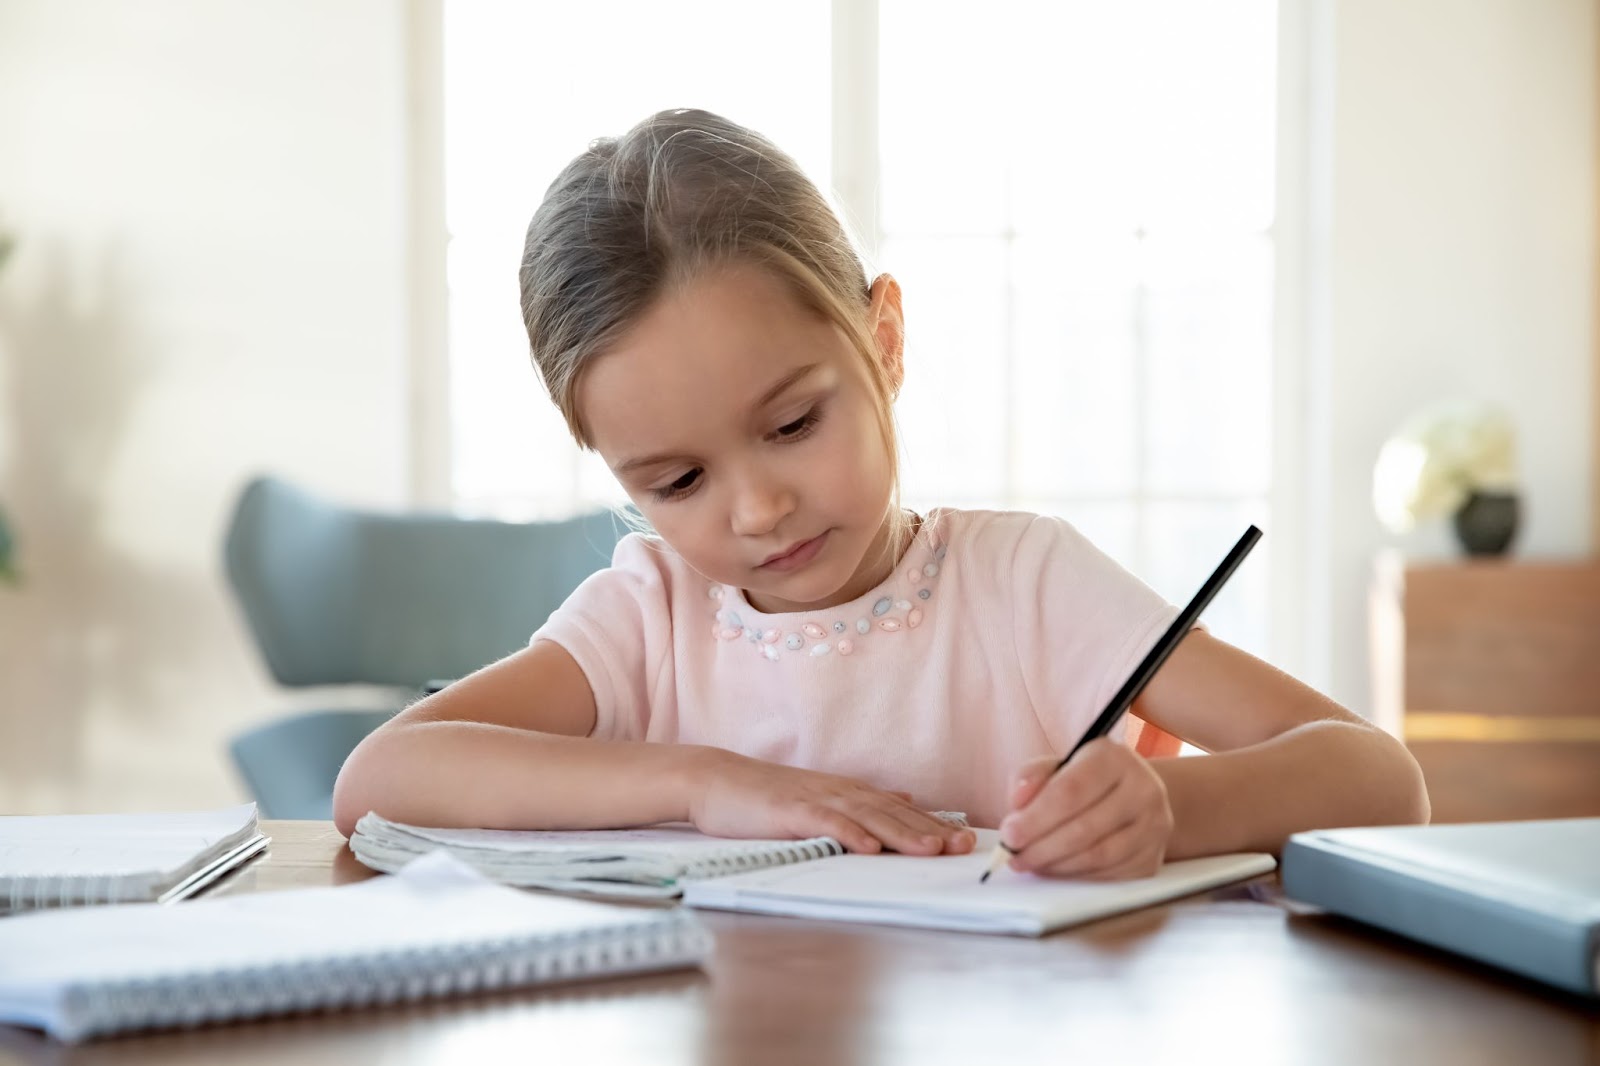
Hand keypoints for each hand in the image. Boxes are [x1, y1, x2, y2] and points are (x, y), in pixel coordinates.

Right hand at [687, 748, 974, 856]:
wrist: (715, 781)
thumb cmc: (762, 797)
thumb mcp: (818, 797)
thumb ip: (859, 801)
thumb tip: (903, 800)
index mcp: (846, 792)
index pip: (898, 810)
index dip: (932, 824)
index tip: (964, 840)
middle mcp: (838, 791)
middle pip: (892, 813)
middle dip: (930, 830)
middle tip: (963, 846)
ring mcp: (815, 799)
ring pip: (867, 816)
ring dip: (901, 833)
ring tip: (931, 850)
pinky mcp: (790, 810)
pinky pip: (825, 823)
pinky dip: (849, 834)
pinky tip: (870, 848)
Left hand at [999, 739, 1172, 879]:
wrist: (1134, 797)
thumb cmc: (1085, 781)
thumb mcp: (1057, 766)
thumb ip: (1030, 777)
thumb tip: (1017, 802)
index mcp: (1114, 758)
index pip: (1071, 791)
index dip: (1035, 817)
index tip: (1008, 833)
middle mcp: (1143, 789)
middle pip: (1084, 828)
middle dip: (1040, 847)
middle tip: (1013, 856)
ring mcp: (1154, 826)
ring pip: (1098, 856)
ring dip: (1056, 865)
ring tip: (1030, 863)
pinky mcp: (1153, 858)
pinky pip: (1109, 875)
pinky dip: (1076, 876)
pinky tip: (1056, 869)